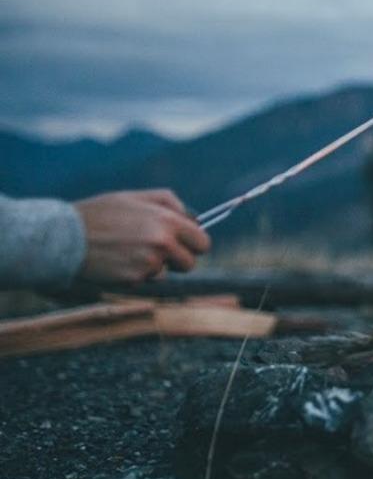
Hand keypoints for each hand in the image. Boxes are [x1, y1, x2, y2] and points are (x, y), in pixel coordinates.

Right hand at [73, 189, 211, 283]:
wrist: (64, 237)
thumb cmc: (100, 214)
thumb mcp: (134, 197)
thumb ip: (168, 203)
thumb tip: (195, 218)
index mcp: (167, 221)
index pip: (203, 242)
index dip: (195, 244)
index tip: (187, 245)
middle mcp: (163, 243)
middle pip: (190, 263)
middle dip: (178, 260)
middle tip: (158, 251)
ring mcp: (149, 263)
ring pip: (166, 273)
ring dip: (154, 267)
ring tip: (128, 252)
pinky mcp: (135, 279)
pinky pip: (145, 281)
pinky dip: (135, 275)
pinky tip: (117, 262)